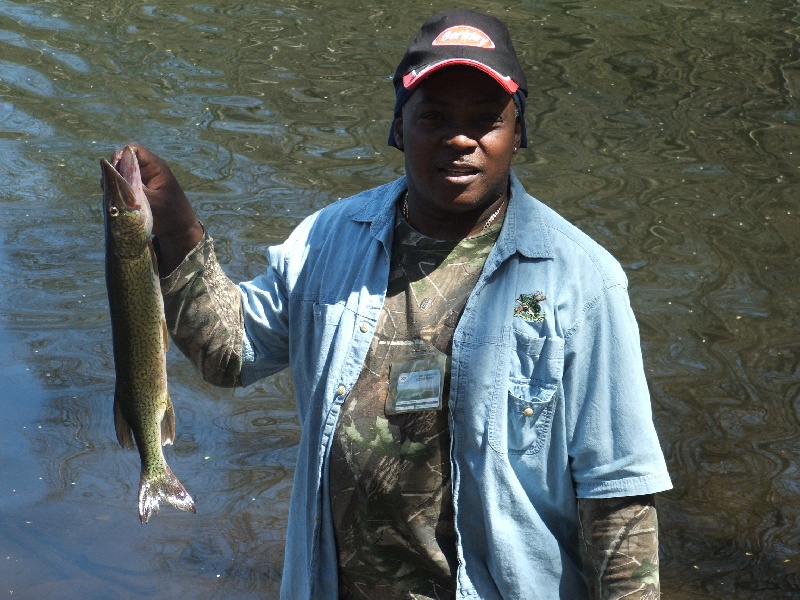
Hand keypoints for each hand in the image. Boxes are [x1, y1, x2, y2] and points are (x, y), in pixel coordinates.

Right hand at [111, 143, 203, 273]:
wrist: (178, 230)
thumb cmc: (172, 214)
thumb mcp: (154, 202)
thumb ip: (135, 191)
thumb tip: (114, 181)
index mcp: (155, 167)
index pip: (135, 149)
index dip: (122, 154)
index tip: (114, 167)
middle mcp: (146, 170)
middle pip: (123, 159)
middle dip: (114, 169)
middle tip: (110, 184)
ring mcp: (140, 180)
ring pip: (119, 173)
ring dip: (112, 180)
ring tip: (111, 193)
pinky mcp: (135, 191)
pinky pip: (120, 184)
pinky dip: (114, 189)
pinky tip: (113, 198)